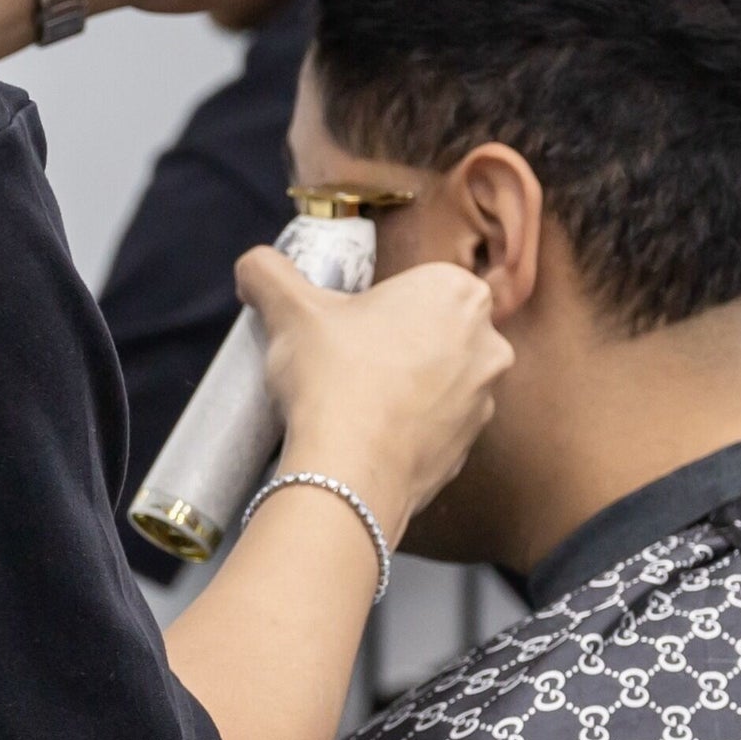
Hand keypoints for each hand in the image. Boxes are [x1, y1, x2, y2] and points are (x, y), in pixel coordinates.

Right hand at [237, 250, 508, 540]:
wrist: (350, 473)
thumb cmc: (333, 377)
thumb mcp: (290, 310)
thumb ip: (269, 273)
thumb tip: (253, 266)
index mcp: (457, 292)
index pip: (419, 283)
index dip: (379, 303)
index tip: (348, 325)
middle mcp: (487, 343)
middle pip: (434, 330)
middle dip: (398, 342)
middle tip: (348, 360)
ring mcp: (484, 401)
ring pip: (439, 380)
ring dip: (407, 386)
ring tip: (356, 401)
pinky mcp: (469, 450)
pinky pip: (435, 427)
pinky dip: (408, 428)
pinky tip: (370, 435)